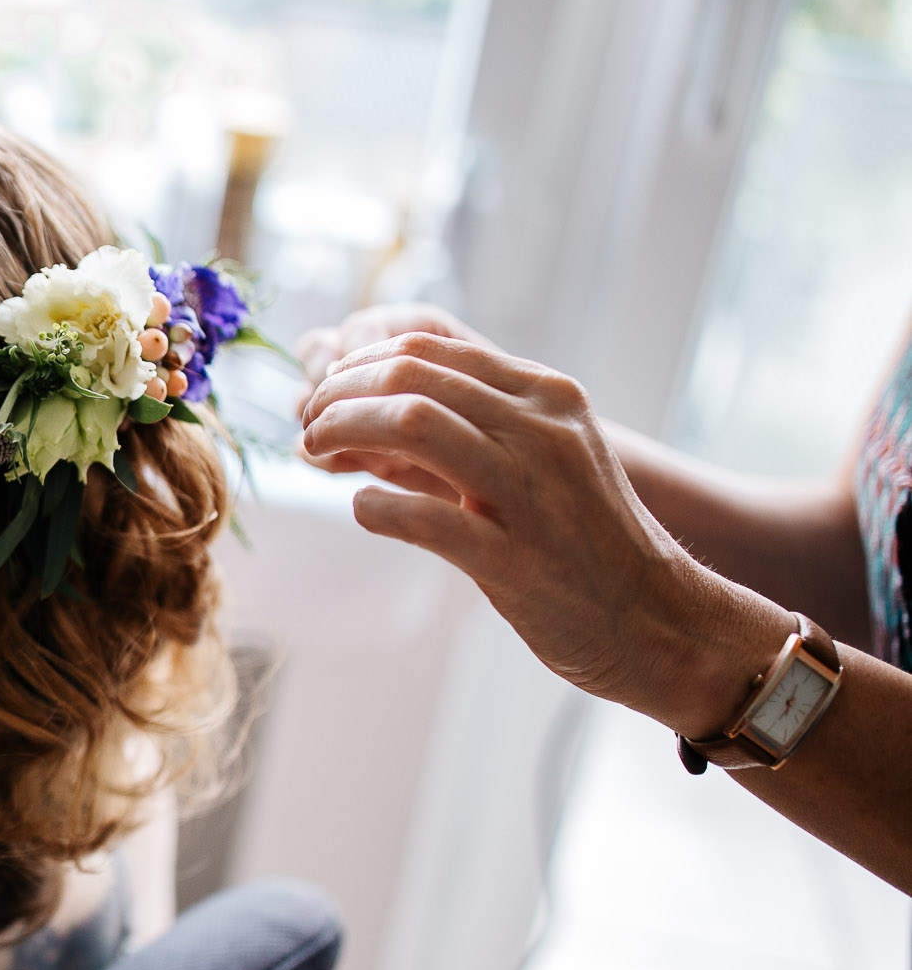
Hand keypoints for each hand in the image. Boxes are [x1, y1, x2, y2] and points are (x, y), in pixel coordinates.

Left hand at [297, 331, 786, 734]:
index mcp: (544, 396)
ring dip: (345, 432)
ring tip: (317, 454)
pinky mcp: (515, 560)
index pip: (425, 348)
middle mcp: (540, 430)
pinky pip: (425, 518)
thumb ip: (469, 430)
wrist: (662, 621)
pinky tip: (364, 511)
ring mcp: (530, 493)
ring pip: (412, 424)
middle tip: (308, 424)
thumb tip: (368, 410)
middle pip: (408, 375)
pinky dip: (378, 509)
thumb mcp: (540, 460)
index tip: (323, 396)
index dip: (355, 366)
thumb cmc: (584, 543)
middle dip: (338, 395)